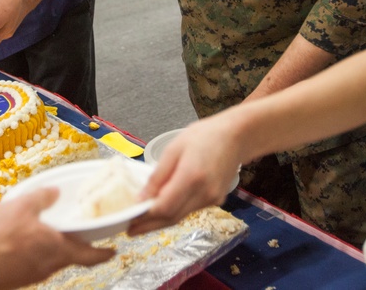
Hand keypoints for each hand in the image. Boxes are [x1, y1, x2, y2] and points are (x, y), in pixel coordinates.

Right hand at [0, 187, 113, 289]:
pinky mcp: (16, 278)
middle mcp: (49, 267)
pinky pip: (31, 264)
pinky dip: (33, 253)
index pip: (90, 255)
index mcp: (58, 250)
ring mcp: (32, 275)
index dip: (104, 253)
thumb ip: (42, 198)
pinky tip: (20, 242)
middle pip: (69, 257)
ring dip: (51, 248)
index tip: (113, 250)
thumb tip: (54, 192)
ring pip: (49, 260)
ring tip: (44, 233)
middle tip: (76, 233)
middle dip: (74, 245)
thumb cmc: (0, 236)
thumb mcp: (24, 206)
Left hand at [127, 115, 241, 235]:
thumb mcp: (174, 148)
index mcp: (191, 176)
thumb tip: (141, 198)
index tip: (128, 220)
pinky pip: (190, 210)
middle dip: (149, 226)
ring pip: (181, 216)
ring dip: (160, 221)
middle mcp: (204, 193)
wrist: (237, 136)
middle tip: (130, 230)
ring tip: (141, 222)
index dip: (145, 217)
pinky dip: (174, 212)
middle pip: (172, 217)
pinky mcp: (216, 200)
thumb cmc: (204, 136)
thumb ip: (158, 175)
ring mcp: (212, 199)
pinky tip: (162, 209)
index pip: (165, 207)